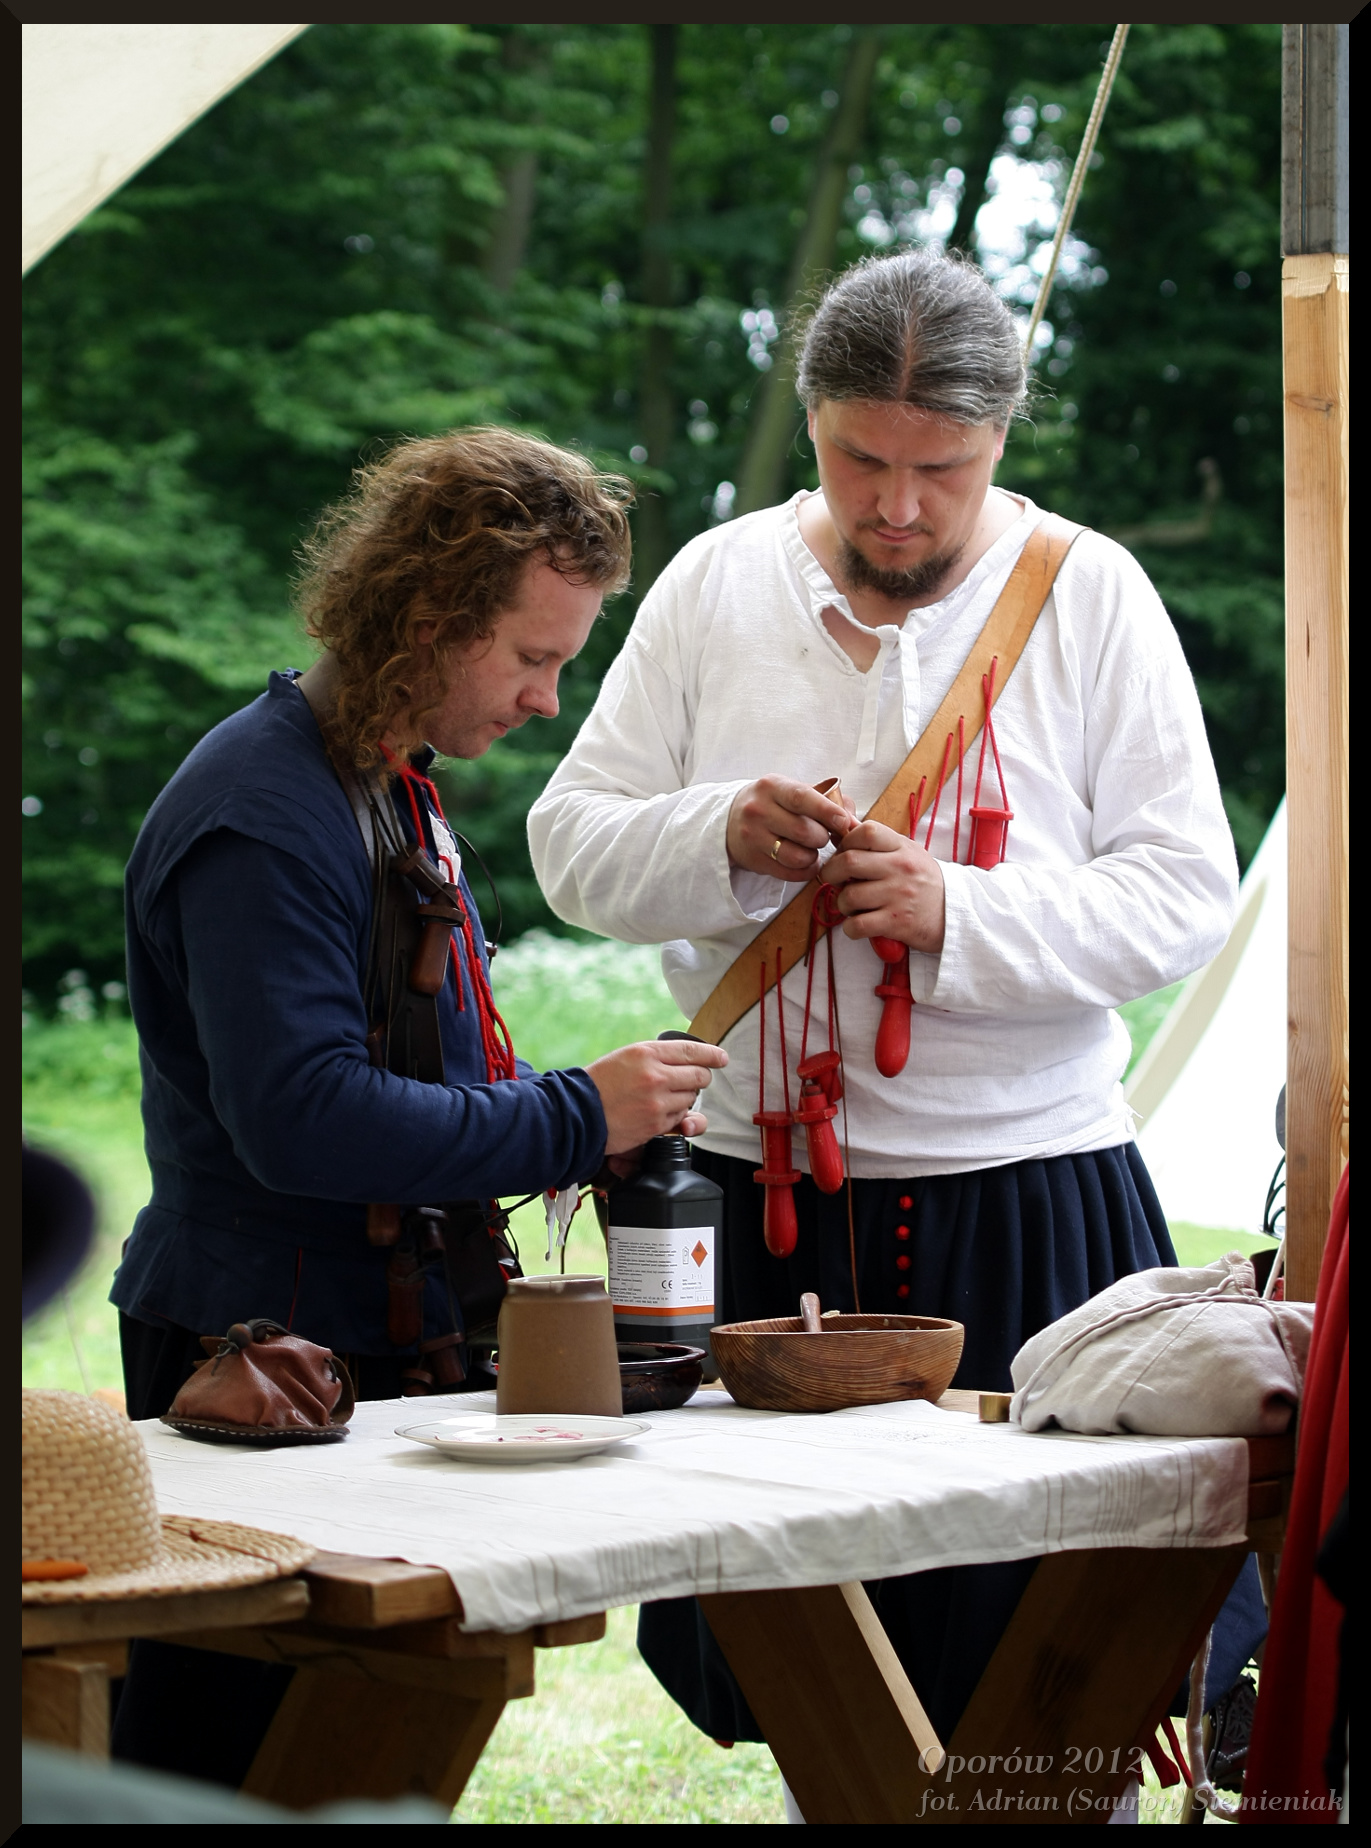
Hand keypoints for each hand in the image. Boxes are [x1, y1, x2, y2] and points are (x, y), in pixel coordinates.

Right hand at [586, 1039, 728, 1155]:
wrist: (578, 1113)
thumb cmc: (599, 1084)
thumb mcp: (626, 1057)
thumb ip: (656, 1057)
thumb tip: (687, 1061)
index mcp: (646, 1052)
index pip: (692, 1050)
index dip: (712, 1055)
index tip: (721, 1058)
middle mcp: (656, 1075)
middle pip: (700, 1076)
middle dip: (700, 1078)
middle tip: (693, 1080)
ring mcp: (658, 1101)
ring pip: (691, 1098)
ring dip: (685, 1098)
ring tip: (662, 1097)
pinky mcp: (657, 1124)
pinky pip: (680, 1117)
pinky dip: (675, 1115)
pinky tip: (656, 1112)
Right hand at [726, 777, 855, 880]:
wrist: (729, 821)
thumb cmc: (772, 804)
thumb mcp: (791, 791)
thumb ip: (826, 801)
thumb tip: (855, 822)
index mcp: (771, 787)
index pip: (801, 798)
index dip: (826, 811)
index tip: (843, 822)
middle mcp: (758, 810)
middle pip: (803, 831)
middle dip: (822, 837)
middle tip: (823, 836)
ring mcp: (753, 837)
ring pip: (796, 856)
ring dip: (813, 856)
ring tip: (811, 849)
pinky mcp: (753, 860)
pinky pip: (789, 873)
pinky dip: (805, 870)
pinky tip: (805, 863)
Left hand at [823, 820, 946, 953]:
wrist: (955, 913)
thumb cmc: (924, 881)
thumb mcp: (907, 852)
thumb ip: (878, 841)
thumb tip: (844, 821)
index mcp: (902, 848)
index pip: (866, 831)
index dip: (845, 841)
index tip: (843, 853)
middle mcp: (900, 869)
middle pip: (849, 862)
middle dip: (831, 872)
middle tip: (834, 879)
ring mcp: (898, 896)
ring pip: (849, 896)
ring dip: (841, 903)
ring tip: (850, 905)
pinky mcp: (896, 923)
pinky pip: (858, 925)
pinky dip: (850, 928)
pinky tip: (858, 925)